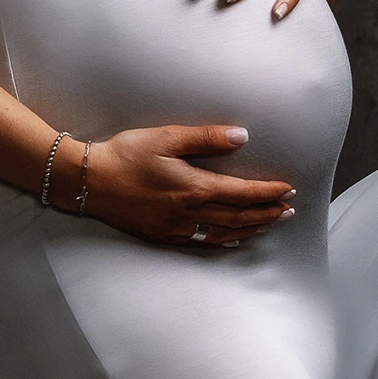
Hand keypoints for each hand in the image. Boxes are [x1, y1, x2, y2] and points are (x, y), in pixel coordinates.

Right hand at [76, 125, 295, 246]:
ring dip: (250, 229)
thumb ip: (207, 138)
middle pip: (238, 217)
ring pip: (223, 233)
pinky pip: (201, 242)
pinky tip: (233, 238)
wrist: (89, 180)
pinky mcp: (162, 235)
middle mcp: (189, 212)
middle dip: (266, 214)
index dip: (268, 193)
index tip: (287, 190)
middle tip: (288, 211)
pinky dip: (223, 240)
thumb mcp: (167, 137)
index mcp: (194, 187)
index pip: (242, 193)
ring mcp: (175, 227)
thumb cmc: (126, 155)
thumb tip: (241, 136)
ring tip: (269, 224)